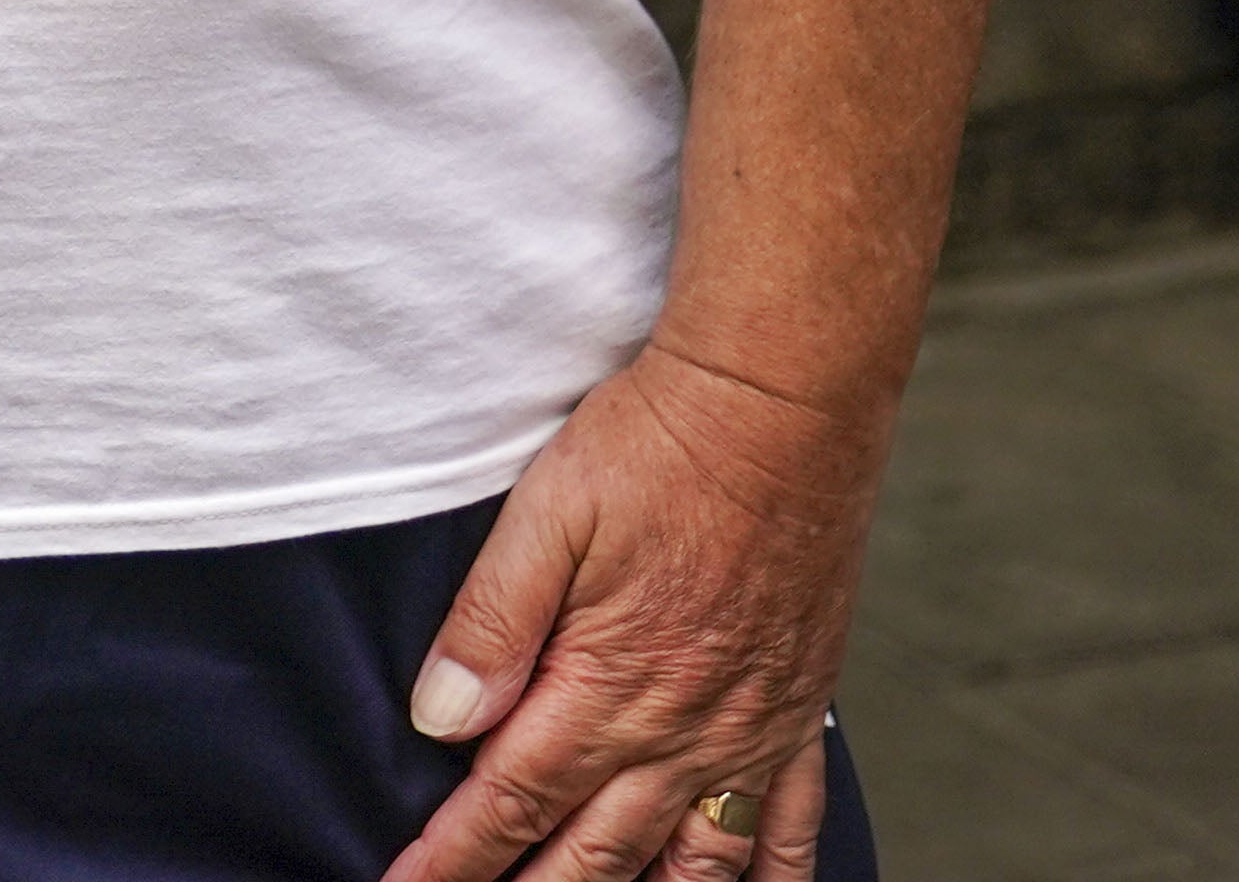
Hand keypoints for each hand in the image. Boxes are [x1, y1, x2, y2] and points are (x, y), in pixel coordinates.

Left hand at [383, 339, 881, 881]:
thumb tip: (439, 716)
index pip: (510, 801)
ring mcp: (749, 731)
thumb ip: (490, 623)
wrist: (782, 404)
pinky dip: (769, 879)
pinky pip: (791, 827)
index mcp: (606, 686)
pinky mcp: (799, 712)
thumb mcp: (545, 516)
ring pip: (688, 864)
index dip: (454, 859)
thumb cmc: (656, 446)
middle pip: (591, 852)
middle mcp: (682, 731)